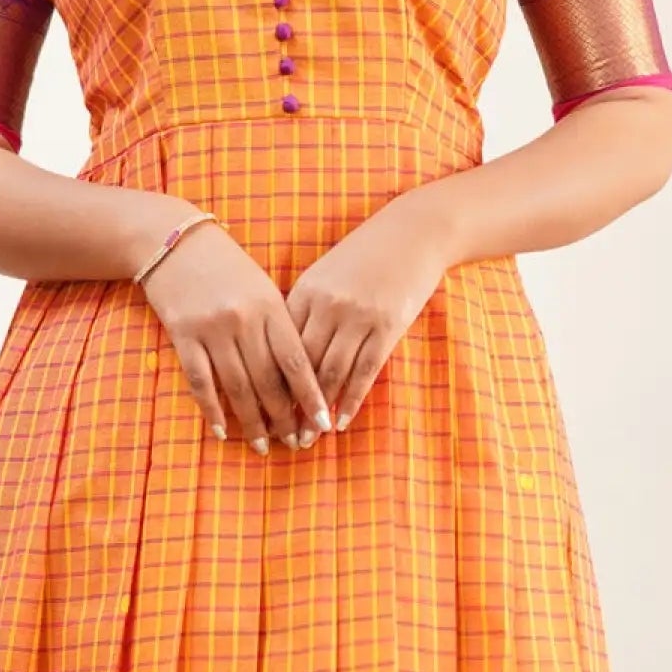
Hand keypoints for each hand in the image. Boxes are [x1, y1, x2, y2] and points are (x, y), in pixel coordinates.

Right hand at [136, 217, 331, 451]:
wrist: (173, 240)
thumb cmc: (225, 265)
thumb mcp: (261, 286)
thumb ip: (278, 324)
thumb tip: (299, 374)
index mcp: (269, 305)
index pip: (296, 360)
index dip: (311, 396)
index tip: (323, 424)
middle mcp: (243, 319)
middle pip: (269, 380)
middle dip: (284, 417)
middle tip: (294, 443)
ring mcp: (212, 329)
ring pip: (237, 386)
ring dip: (251, 421)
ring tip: (262, 446)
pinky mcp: (183, 335)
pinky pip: (200, 381)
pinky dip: (211, 409)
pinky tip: (221, 431)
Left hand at [285, 194, 453, 427]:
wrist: (413, 233)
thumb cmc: (364, 256)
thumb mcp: (325, 274)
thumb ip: (304, 308)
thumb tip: (279, 352)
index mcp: (305, 290)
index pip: (279, 345)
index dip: (268, 382)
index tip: (258, 410)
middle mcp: (328, 304)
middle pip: (301, 364)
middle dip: (290, 404)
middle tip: (280, 436)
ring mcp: (359, 315)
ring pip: (332, 373)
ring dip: (319, 410)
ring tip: (309, 438)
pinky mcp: (388, 325)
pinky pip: (365, 371)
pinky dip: (351, 400)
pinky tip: (341, 421)